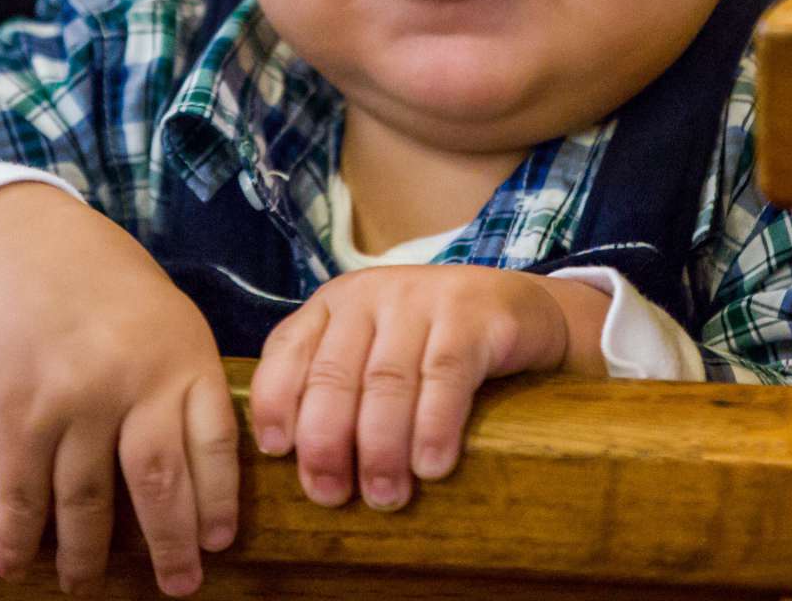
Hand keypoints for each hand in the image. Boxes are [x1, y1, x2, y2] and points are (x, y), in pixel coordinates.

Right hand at [0, 184, 236, 596]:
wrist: (19, 249)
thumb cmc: (104, 293)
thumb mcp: (168, 321)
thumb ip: (186, 387)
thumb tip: (209, 478)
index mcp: (183, 358)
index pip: (215, 445)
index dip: (218, 502)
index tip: (218, 544)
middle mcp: (134, 382)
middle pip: (159, 484)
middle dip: (170, 547)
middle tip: (177, 587)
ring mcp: (74, 401)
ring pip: (87, 502)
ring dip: (86, 555)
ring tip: (85, 584)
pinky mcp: (19, 416)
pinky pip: (23, 494)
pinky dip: (18, 538)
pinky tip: (15, 565)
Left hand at [246, 265, 607, 511]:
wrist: (515, 308)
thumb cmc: (430, 347)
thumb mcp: (374, 353)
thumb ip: (335, 390)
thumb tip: (303, 471)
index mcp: (334, 305)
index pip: (287, 350)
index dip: (276, 403)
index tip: (278, 453)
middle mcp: (371, 295)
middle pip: (333, 373)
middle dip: (326, 442)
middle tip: (331, 496)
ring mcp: (422, 300)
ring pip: (386, 380)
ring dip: (380, 447)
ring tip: (384, 496)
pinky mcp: (473, 316)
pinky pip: (445, 376)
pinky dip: (433, 426)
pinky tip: (431, 466)